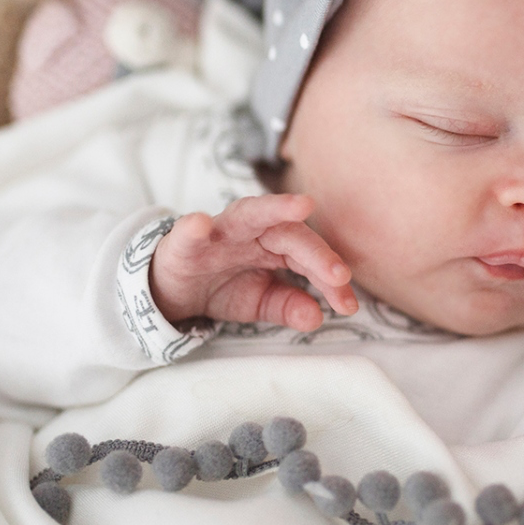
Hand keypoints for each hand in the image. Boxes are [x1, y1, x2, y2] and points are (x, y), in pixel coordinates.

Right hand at [149, 194, 355, 331]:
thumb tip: (317, 318)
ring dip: (275, 209)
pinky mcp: (185, 241)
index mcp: (275, 244)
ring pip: (249, 213)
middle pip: (290, 234)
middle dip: (317, 253)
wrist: (175, 288)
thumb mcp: (260, 301)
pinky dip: (194, 227)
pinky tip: (200, 223)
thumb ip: (288, 305)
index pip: (310, 258)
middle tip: (340, 274)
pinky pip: (189, 232)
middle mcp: (253, 230)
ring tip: (302, 206)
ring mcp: (220, 231)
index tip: (348, 305)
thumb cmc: (223, 286)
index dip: (330, 280)